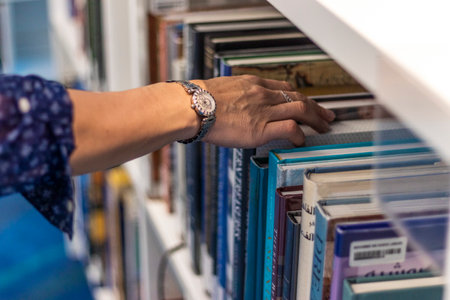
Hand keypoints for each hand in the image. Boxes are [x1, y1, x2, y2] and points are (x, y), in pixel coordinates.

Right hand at [194, 75, 335, 147]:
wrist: (194, 107)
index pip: (284, 87)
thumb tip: (237, 105)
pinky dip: (299, 134)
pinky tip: (302, 141)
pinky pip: (289, 128)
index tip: (306, 101)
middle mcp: (263, 94)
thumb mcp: (223, 89)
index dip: (299, 95)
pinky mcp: (261, 128)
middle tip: (326, 115)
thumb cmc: (201, 101)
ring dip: (316, 119)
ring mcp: (264, 110)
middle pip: (299, 97)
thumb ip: (237, 95)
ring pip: (301, 109)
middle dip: (316, 107)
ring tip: (323, 127)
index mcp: (253, 84)